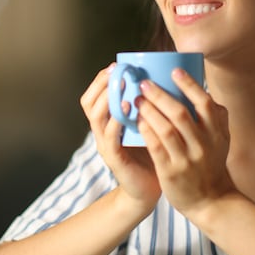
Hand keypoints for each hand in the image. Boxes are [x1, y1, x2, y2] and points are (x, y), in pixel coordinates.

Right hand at [79, 64, 160, 213]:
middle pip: (89, 102)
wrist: (150, 189)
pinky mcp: (114, 159)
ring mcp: (105, 145)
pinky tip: (127, 110)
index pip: (95, 95)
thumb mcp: (149, 124)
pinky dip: (116, 122)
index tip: (117, 65)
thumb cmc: (153, 154)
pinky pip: (110, 138)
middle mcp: (102, 132)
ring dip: (107, 99)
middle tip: (117, 71)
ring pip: (96, 117)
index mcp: (109, 122)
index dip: (102, 79)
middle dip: (102, 84)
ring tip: (121, 85)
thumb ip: (149, 106)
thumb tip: (165, 77)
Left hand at [135, 68, 234, 217]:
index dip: (189, 85)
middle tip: (145, 83)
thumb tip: (205, 90)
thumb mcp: (221, 140)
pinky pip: (156, 147)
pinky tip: (137, 120)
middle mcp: (204, 145)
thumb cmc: (211, 165)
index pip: (205, 104)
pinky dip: (146, 131)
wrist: (211, 201)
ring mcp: (187, 159)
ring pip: (166, 129)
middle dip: (160, 95)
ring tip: (137, 99)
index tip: (174, 71)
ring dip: (149, 111)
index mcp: (217, 133)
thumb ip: (216, 117)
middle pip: (181, 113)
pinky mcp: (171, 172)